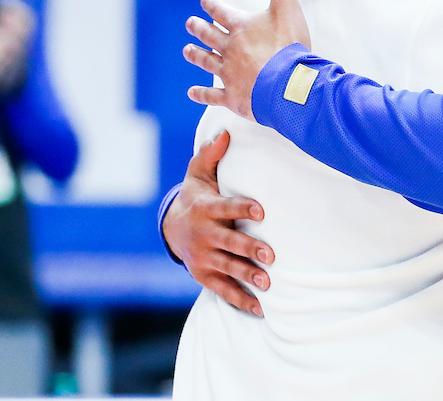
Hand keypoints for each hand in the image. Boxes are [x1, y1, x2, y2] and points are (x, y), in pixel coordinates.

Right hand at [162, 130, 274, 316]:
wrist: (171, 226)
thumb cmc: (196, 195)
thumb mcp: (198, 173)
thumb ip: (211, 154)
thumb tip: (226, 132)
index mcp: (205, 208)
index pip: (226, 208)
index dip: (242, 208)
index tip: (261, 210)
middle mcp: (204, 235)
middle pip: (228, 243)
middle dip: (249, 249)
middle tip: (271, 255)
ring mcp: (203, 258)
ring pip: (227, 268)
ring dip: (247, 276)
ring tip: (268, 283)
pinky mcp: (204, 275)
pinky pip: (223, 289)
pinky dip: (241, 300)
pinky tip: (261, 308)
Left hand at [184, 0, 310, 120]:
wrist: (290, 85)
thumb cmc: (289, 44)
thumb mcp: (287, 5)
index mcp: (240, 26)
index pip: (221, 11)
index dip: (212, 4)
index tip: (204, 0)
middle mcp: (229, 48)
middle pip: (208, 36)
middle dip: (198, 28)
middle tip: (190, 24)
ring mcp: (229, 74)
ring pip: (206, 62)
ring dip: (196, 55)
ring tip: (187, 50)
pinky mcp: (233, 96)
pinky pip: (212, 95)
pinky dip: (201, 94)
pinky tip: (192, 92)